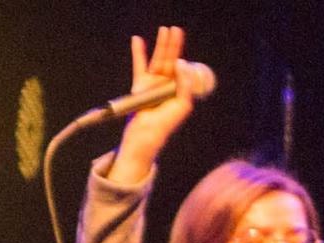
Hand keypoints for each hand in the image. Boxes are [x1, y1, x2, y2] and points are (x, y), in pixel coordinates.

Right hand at [111, 26, 196, 180]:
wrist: (146, 133)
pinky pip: (140, 65)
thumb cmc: (167, 123)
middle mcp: (167, 85)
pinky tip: (138, 39)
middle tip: (176, 29)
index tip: (185, 43)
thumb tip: (181, 62)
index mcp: (179, 90)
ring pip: (158, 60)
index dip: (184, 55)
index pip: (183, 69)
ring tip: (165, 30)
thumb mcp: (183, 103)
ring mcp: (153, 83)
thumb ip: (185, 83)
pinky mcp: (140, 84)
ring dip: (161, 45)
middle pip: (171, 60)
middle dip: (174, 45)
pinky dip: (139, 52)